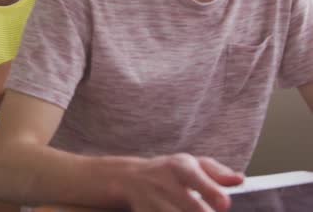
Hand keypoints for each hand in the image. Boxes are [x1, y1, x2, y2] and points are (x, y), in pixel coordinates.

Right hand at [123, 154, 243, 211]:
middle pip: (192, 207)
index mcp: (178, 167)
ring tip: (193, 210)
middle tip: (212, 211)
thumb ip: (218, 173)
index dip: (211, 192)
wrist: (130, 179)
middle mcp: (164, 185)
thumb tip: (240, 180)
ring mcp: (154, 204)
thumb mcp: (192, 164)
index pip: (195, 178)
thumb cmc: (171, 171)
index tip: (225, 204)